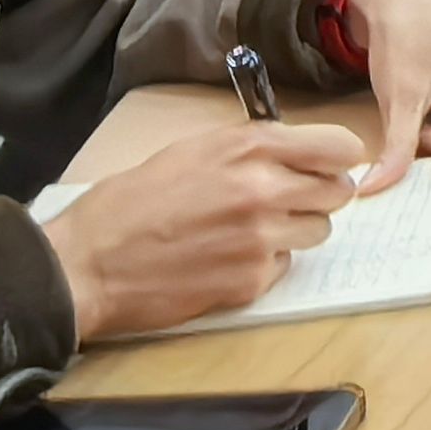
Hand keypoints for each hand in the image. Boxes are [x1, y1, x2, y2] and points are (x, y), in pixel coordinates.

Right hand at [39, 118, 361, 339]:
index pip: (340, 147)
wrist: (90, 263)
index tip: (329, 164)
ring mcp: (261, 239)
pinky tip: (226, 259)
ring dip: (295, 231)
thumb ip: (253, 148)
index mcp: (251, 148)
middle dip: (319, 195)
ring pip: (318, 232)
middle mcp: (265, 190)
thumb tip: (298, 151)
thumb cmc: (132, 202)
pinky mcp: (251, 282)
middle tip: (290, 200)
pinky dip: (264, 263)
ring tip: (249, 231)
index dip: (339, 157)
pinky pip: (284, 266)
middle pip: (338, 192)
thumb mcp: (194, 150)